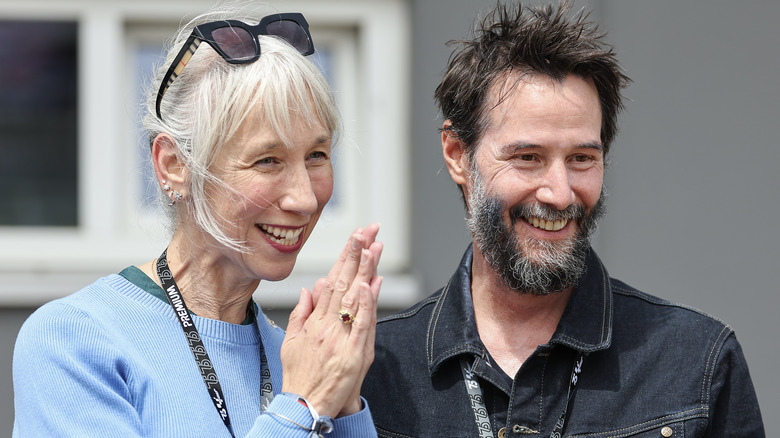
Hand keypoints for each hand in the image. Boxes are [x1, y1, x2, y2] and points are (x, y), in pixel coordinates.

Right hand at [280, 224, 382, 417]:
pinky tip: (368, 284)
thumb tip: (309, 289)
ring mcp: (339, 338)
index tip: (356, 238)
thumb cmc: (299, 376)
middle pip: (343, 282)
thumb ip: (301, 313)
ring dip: (364, 270)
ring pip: (353, 299)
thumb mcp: (292, 341)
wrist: (303, 407)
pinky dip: (364, 304)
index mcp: (314, 320)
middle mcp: (326, 325)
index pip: (332, 280)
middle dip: (356, 253)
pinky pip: (360, 324)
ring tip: (374, 247)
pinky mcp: (352, 353)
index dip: (345, 258)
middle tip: (367, 231)